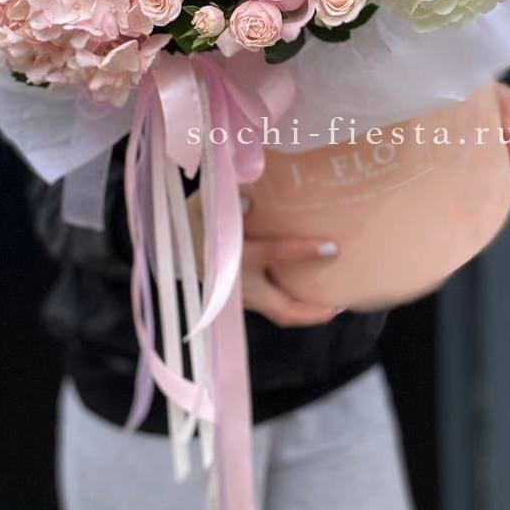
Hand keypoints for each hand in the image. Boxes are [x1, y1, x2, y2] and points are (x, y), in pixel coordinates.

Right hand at [187, 193, 339, 328]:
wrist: (170, 246)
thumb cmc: (193, 221)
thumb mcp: (205, 205)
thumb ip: (226, 198)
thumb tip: (251, 198)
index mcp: (232, 257)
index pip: (273, 254)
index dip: (302, 251)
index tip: (331, 246)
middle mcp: (238, 284)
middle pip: (281, 308)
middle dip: (312, 311)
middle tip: (339, 305)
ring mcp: (239, 297)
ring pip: (278, 311)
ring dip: (304, 311)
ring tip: (333, 304)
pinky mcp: (240, 300)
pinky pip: (271, 307)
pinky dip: (291, 303)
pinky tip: (311, 293)